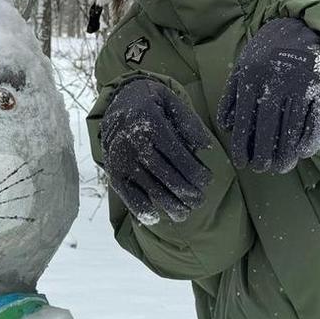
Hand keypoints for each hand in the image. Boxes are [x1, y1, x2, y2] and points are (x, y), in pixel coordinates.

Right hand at [100, 78, 212, 224]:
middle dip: (186, 192)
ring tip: (184, 214)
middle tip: (200, 201)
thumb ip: (189, 122)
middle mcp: (132, 142)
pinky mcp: (112, 170)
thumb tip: (206, 147)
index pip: (178, 155)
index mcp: (150, 122)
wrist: (117, 101)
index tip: (207, 181)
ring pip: (149, 187)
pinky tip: (156, 217)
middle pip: (165, 175)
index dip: (195, 172)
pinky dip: (140, 208)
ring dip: (169, 205)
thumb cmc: (151, 102)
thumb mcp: (170, 100)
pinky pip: (126, 194)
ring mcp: (120, 158)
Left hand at [217, 17, 319, 173]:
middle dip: (264, 154)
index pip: (245, 119)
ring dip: (287, 152)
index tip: (241, 162)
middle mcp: (276, 82)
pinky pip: (317, 119)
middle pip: (268, 127)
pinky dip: (311, 138)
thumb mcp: (243, 66)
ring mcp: (301, 85)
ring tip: (282, 167)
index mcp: (252, 78)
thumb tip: (226, 126)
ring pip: (292, 127)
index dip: (242, 145)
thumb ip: (232, 94)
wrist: (300, 28)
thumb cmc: (266, 54)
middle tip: (262, 169)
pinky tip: (304, 152)